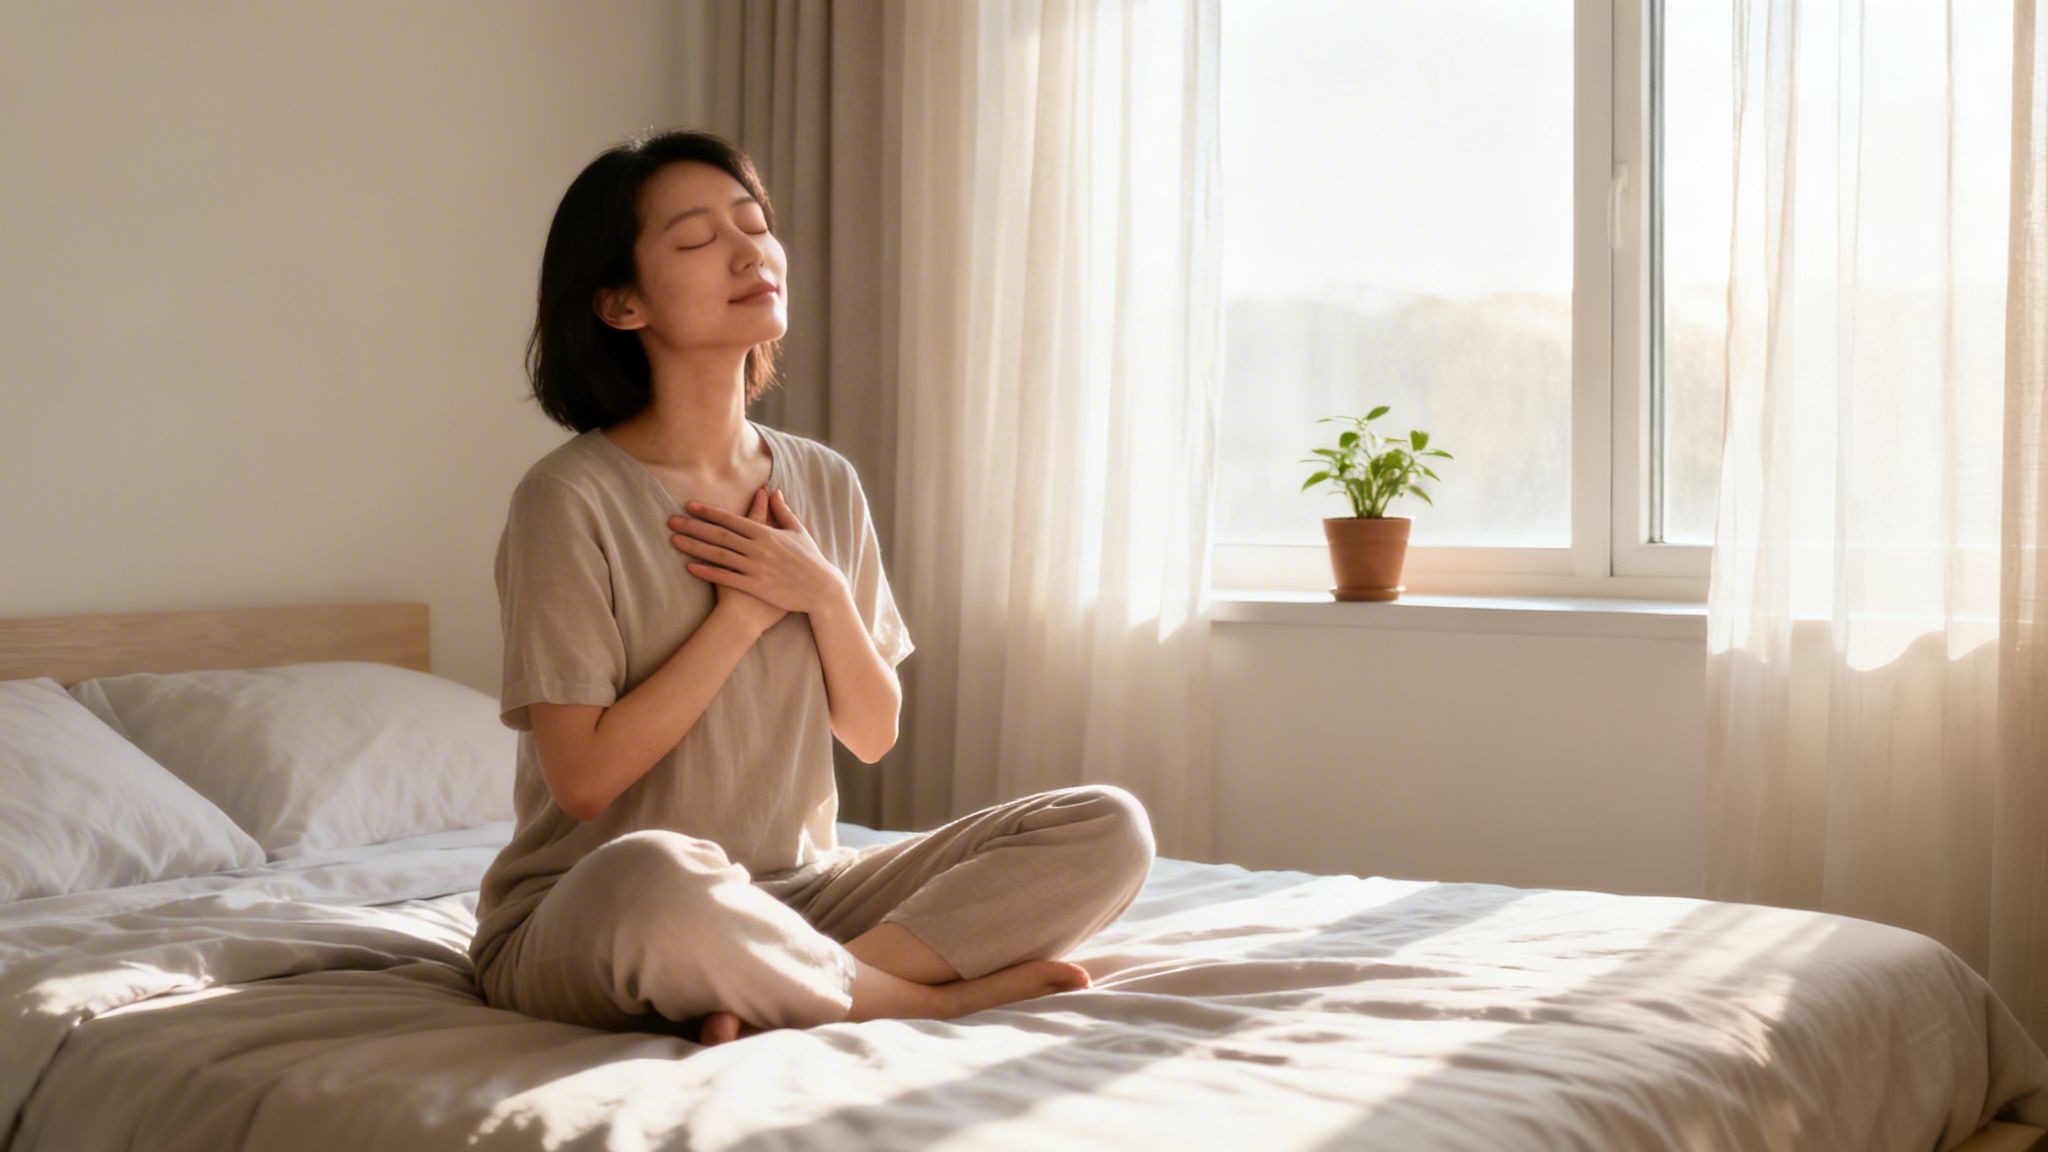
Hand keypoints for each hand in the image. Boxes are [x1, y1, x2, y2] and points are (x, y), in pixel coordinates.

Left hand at [669, 487, 846, 617]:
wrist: (821, 590)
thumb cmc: (811, 560)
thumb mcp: (799, 532)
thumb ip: (783, 511)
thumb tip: (773, 491)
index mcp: (767, 533)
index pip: (732, 520)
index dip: (709, 512)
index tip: (690, 506)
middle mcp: (759, 549)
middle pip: (720, 535)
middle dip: (694, 527)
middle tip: (672, 521)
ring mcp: (756, 568)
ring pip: (719, 555)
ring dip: (695, 547)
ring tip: (674, 540)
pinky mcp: (756, 586)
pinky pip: (727, 578)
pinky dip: (708, 572)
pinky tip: (690, 567)